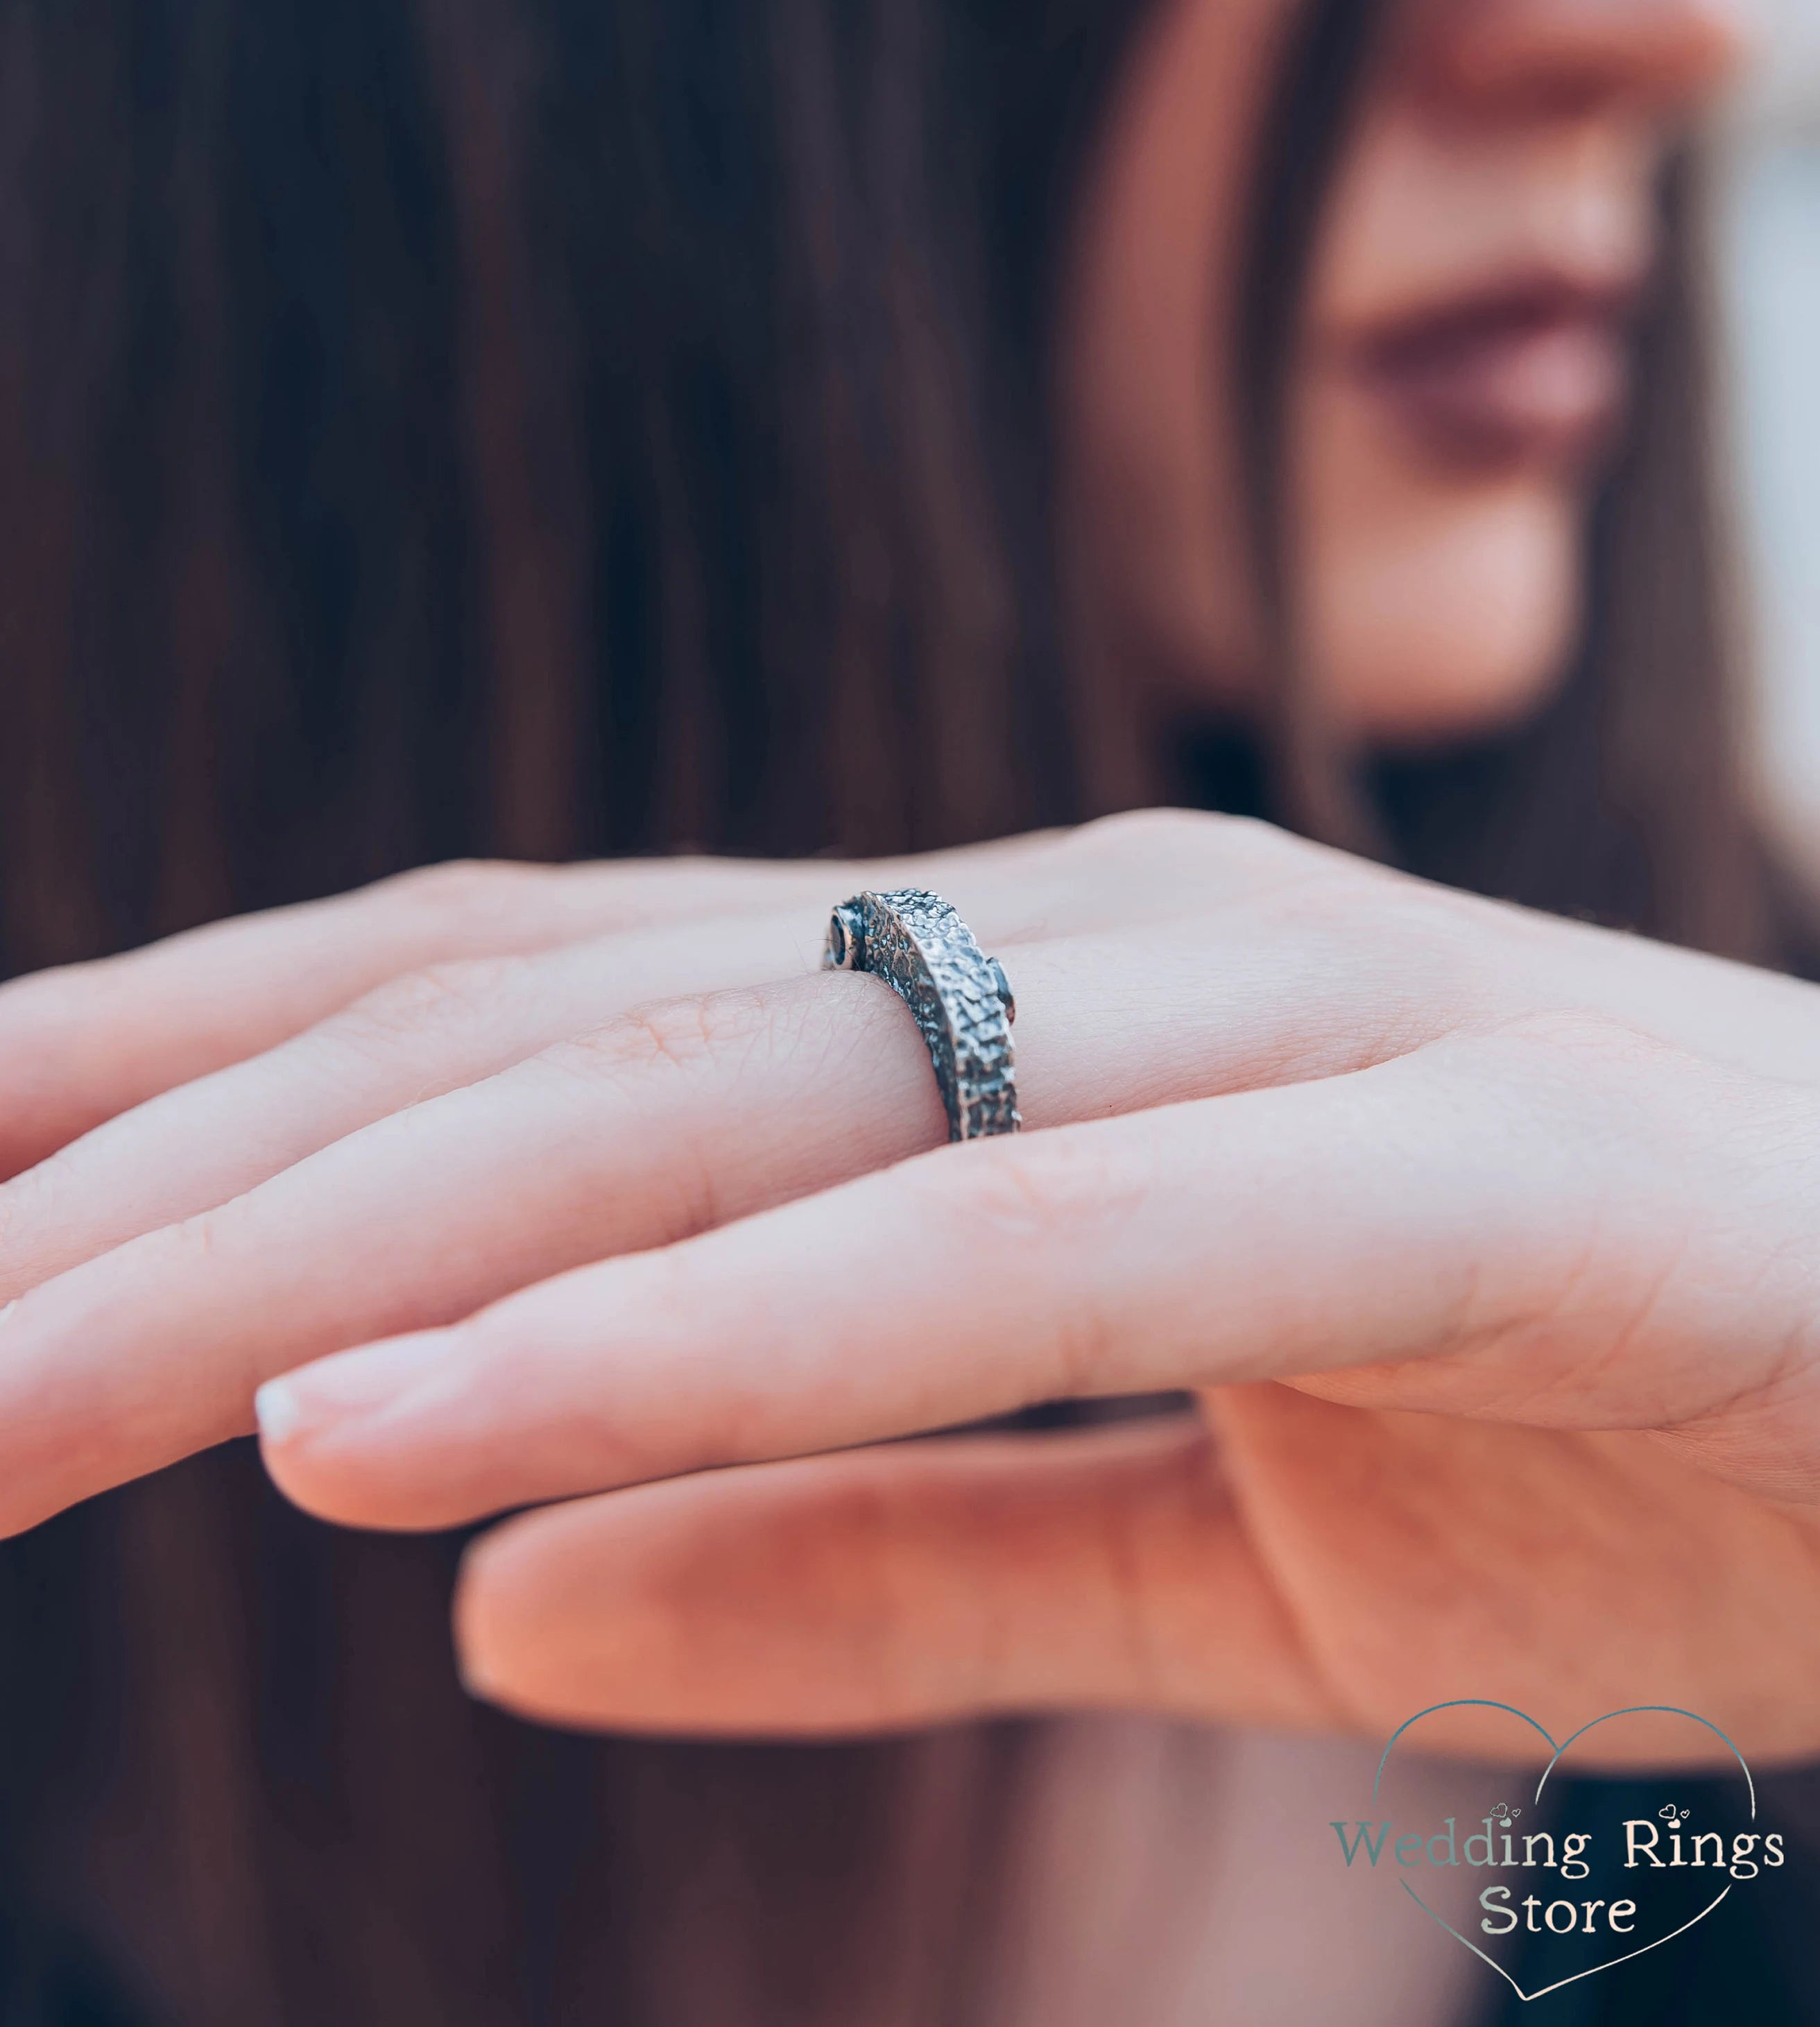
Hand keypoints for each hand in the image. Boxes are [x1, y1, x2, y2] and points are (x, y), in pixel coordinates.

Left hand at [5, 812, 1819, 1761]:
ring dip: (339, 1255)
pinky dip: (693, 1332)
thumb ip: (844, 1539)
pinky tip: (380, 1433)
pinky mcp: (1437, 1157)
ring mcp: (1259, 1021)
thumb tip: (481, 1589)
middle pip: (539, 1047)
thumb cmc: (1626, 1422)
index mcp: (1009, 1014)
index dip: (203, 1099)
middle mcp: (1085, 952)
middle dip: (169, 1190)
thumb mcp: (1184, 1531)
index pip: (516, 1017)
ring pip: (715, 1103)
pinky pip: (997, 1241)